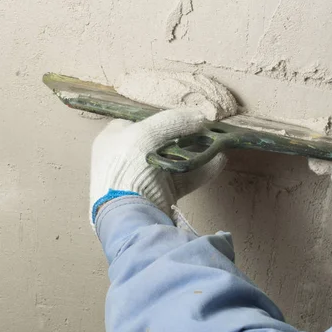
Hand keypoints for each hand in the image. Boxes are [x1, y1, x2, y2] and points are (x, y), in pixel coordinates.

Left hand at [90, 109, 225, 223]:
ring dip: (196, 152)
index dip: (159, 118)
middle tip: (203, 130)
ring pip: (173, 160)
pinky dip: (201, 170)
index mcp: (113, 140)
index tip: (182, 118)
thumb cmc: (128, 167)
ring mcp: (143, 178)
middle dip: (183, 136)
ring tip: (215, 144)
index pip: (138, 122)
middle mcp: (126, 158)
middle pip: (159, 141)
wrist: (128, 215)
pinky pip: (184, 178)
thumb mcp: (147, 133)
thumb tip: (199, 116)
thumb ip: (174, 120)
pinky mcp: (159, 195)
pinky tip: (218, 160)